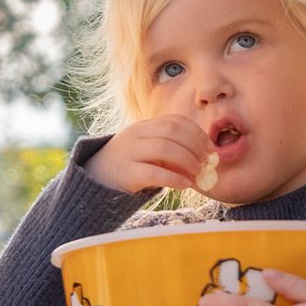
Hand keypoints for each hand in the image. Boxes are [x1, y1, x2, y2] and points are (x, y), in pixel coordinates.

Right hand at [85, 114, 211, 193]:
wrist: (95, 178)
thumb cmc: (130, 164)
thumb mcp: (148, 150)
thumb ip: (172, 150)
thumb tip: (205, 161)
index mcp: (144, 126)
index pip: (175, 121)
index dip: (197, 134)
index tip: (210, 149)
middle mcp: (136, 135)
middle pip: (172, 132)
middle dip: (195, 146)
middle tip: (207, 162)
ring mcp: (130, 153)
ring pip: (164, 148)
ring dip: (187, 160)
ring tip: (198, 172)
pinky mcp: (127, 173)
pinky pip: (154, 173)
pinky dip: (173, 178)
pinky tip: (185, 185)